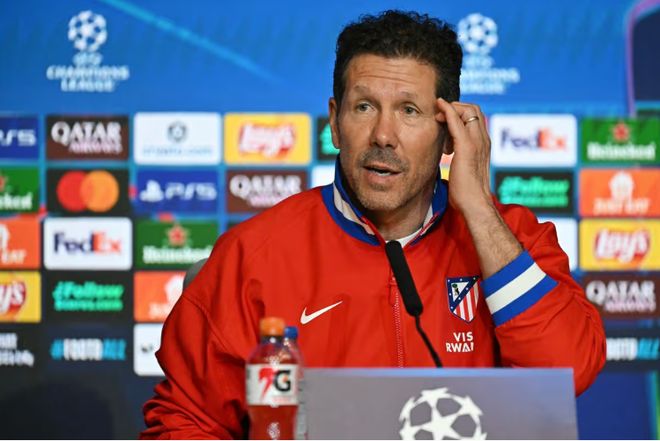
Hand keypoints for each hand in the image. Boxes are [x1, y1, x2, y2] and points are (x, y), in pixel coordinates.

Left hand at [435, 98, 492, 214]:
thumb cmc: (467, 192)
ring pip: (468, 110)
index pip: (476, 118)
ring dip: (450, 110)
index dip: (460, 113)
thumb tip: (447, 157)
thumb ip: (460, 159)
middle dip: (456, 107)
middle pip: (474, 109)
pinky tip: (438, 108)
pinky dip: (447, 110)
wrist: (474, 204)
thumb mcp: (463, 169)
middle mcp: (483, 140)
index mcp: (483, 145)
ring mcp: (477, 142)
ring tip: (438, 123)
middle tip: (440, 118)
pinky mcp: (466, 147)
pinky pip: (457, 120)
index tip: (444, 122)